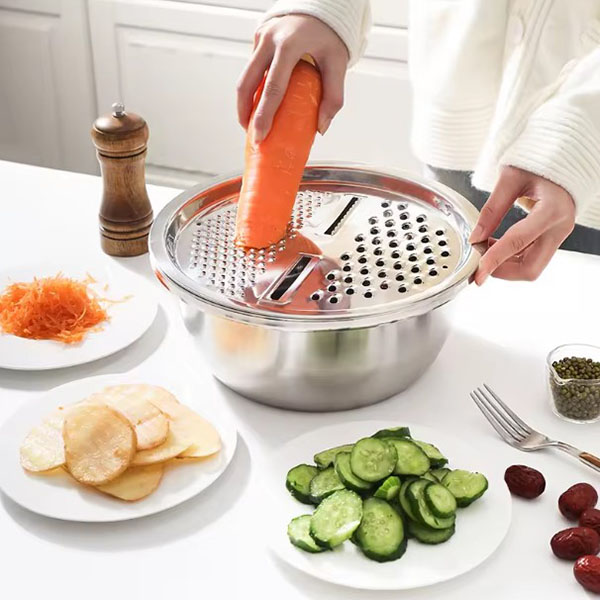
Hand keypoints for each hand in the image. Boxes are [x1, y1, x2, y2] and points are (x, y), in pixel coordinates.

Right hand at [236, 14, 348, 142]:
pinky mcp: (258, 37)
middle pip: (247, 83)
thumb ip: (333, 96)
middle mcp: (270, 39)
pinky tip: (259, 103)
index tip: (260, 135)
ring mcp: (261, 37)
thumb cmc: (329, 34)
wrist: (321, 5)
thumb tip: (321, 127)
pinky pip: (251, 67)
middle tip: (252, 134)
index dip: (264, 114)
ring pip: (245, 76)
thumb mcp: (338, 63)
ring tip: (252, 123)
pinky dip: (253, 88)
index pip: (273, 87)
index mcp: (290, 45)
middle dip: (245, 112)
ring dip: (245, 102)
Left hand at [470, 166, 575, 283]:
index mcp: (552, 210)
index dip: (494, 260)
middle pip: (530, 268)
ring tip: (485, 246)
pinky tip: (495, 244)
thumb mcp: (510, 178)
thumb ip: (492, 209)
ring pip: (531, 267)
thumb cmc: (539, 163)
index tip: (477, 274)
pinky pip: (531, 258)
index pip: (518, 242)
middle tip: (478, 260)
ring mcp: (558, 235)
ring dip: (504, 264)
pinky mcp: (553, 238)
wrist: (561, 159)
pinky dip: (510, 257)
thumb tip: (475, 238)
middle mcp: (559, 228)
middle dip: (501, 270)